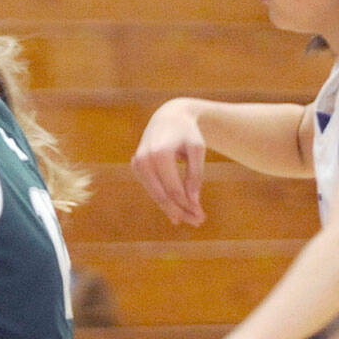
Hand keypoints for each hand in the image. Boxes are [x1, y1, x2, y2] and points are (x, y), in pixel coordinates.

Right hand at [131, 99, 207, 224]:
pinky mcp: (136, 166)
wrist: (169, 116)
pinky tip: (178, 210)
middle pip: (162, 196)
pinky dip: (164, 199)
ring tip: (191, 219)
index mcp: (160, 153)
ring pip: (155, 195)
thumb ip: (196, 174)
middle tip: (198, 222)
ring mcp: (137, 163)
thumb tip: (193, 202)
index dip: (188, 206)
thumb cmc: (187, 132)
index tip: (202, 216)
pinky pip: (152, 188)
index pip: (174, 189)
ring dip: (172, 209)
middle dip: (180, 212)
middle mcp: (144, 159)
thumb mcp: (197, 149)